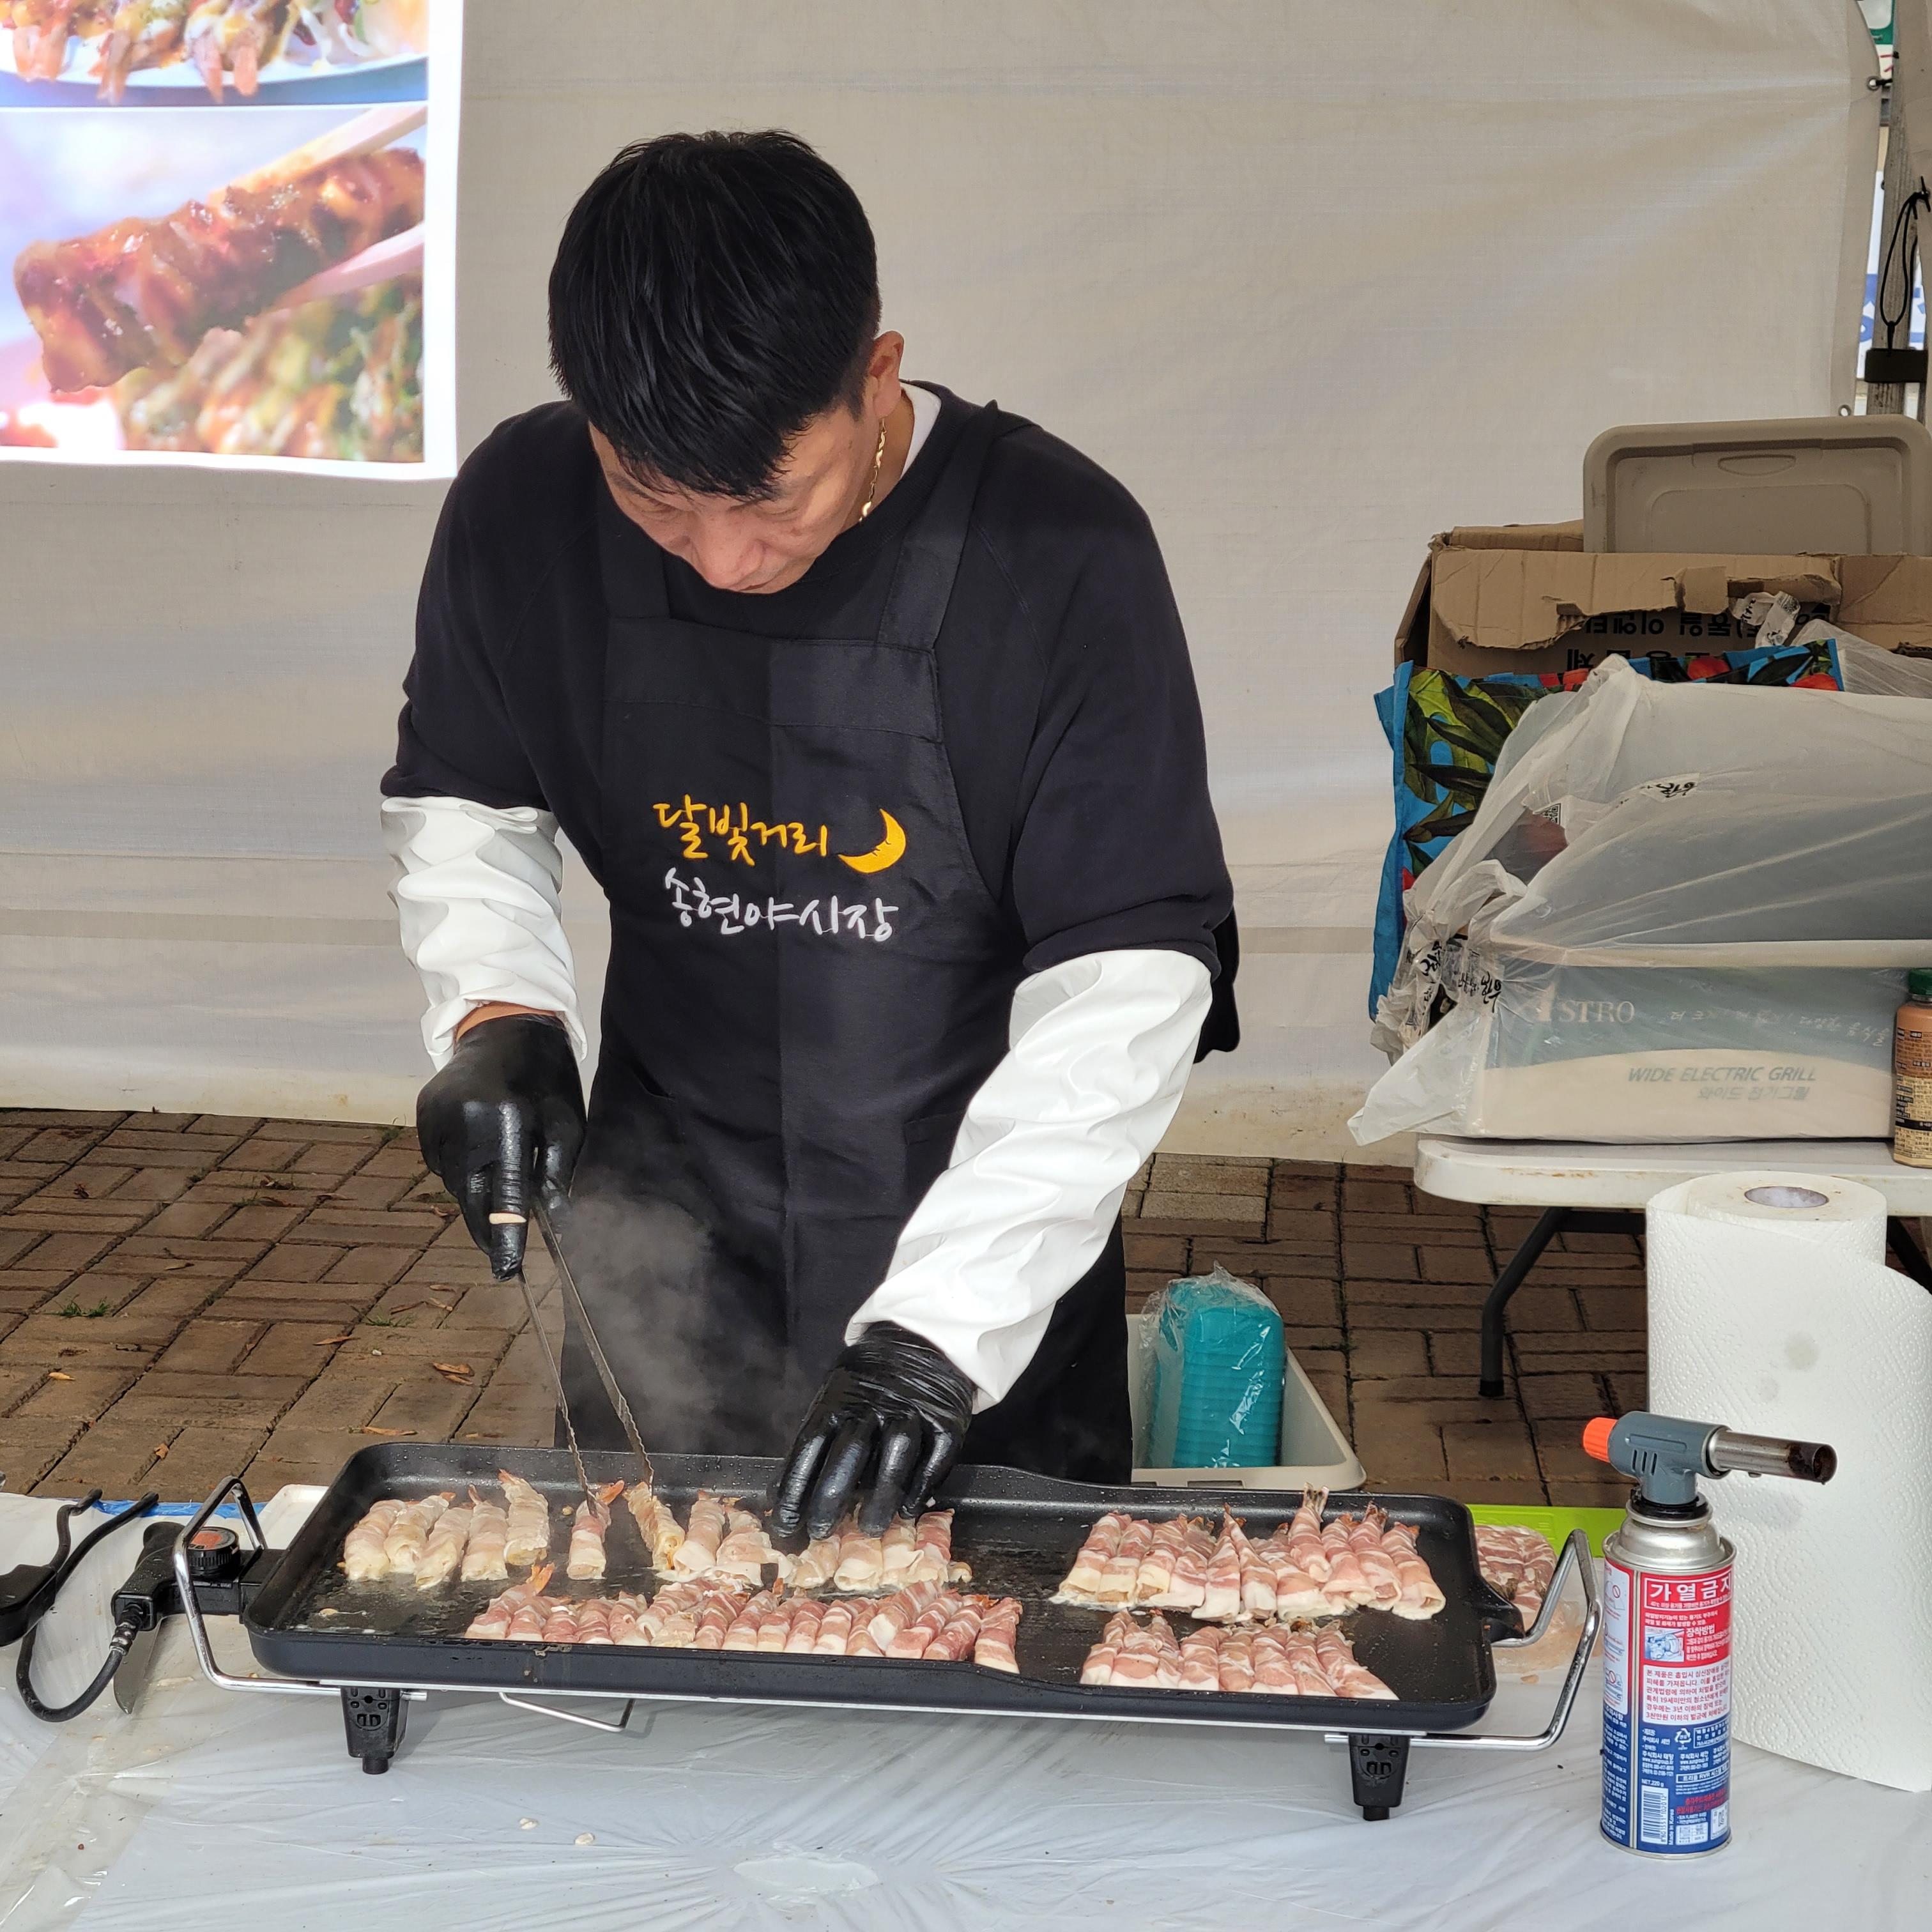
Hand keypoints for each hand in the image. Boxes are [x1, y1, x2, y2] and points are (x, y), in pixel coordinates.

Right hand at [416, 1014, 584, 1277]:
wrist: (505, 1024)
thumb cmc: (547, 1077)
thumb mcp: (566, 1121)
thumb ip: (556, 1172)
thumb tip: (553, 1222)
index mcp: (504, 1118)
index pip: (503, 1191)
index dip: (505, 1234)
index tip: (507, 1270)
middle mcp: (462, 1118)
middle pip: (471, 1194)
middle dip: (488, 1222)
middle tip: (503, 1250)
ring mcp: (435, 1115)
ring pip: (454, 1181)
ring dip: (476, 1192)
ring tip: (499, 1175)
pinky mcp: (422, 1113)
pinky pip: (439, 1161)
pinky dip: (460, 1167)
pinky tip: (480, 1151)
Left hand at [770, 1323, 976, 1545]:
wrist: (923, 1341)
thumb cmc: (870, 1384)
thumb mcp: (836, 1397)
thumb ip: (818, 1442)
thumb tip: (782, 1496)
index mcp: (839, 1399)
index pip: (810, 1445)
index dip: (796, 1487)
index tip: (784, 1523)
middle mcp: (875, 1404)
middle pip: (850, 1452)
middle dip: (832, 1496)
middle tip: (821, 1532)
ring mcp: (913, 1411)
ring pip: (896, 1455)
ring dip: (881, 1495)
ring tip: (868, 1527)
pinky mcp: (946, 1420)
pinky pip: (935, 1457)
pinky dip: (922, 1485)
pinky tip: (909, 1509)